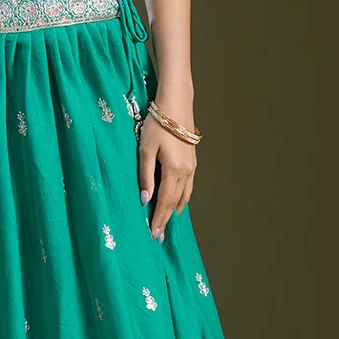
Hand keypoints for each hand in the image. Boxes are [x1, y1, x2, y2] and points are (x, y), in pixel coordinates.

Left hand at [139, 104, 196, 240]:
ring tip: (167, 221)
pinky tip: (178, 201)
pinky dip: (182, 197)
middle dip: (166, 219)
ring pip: (184, 195)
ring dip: (175, 210)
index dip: (158, 219)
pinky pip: (188, 186)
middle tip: (159, 235)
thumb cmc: (156, 124)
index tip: (153, 235)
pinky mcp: (193, 160)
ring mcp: (192, 166)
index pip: (164, 202)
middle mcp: (186, 172)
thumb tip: (145, 200)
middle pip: (175, 202)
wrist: (176, 104)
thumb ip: (145, 176)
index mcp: (173, 171)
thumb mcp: (145, 149)